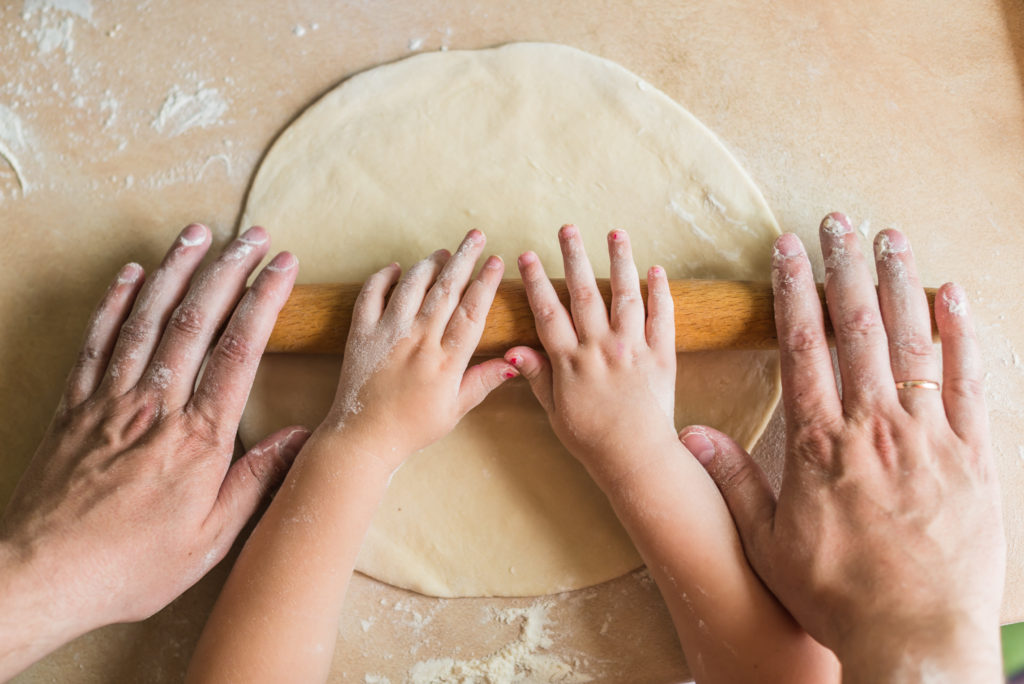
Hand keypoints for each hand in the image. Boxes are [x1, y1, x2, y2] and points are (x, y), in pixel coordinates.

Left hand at [0, 224, 308, 676]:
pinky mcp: (74, 406)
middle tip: (251, 236)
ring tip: (197, 233)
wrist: (42, 575)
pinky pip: (96, 341)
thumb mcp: (211, 538)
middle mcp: (156, 406)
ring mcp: (110, 400)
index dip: (263, 301)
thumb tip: (298, 438)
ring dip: (174, 270)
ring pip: (146, 318)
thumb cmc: (129, 564)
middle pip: (196, 320)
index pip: (239, 351)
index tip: (282, 267)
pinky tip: (130, 275)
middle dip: (227, 269)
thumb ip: (257, 480)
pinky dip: (114, 302)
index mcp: (198, 437)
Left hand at [320, 229, 517, 464]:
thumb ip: (482, 381)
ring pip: (411, 287)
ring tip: (443, 252)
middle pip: (445, 290)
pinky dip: (383, 277)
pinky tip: (395, 268)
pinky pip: (371, 296)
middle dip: (463, 259)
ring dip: (428, 264)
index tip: (496, 261)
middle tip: (475, 236)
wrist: (362, 439)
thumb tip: (514, 361)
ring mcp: (387, 335)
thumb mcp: (454, 411)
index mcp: (445, 362)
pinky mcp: (361, 335)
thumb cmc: (411, 429)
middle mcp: (417, 342)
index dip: (485, 283)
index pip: (471, 312)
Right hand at [506, 224, 676, 483]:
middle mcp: (601, 348)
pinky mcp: (662, 356)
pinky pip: (662, 318)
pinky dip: (660, 292)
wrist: (636, 458)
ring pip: (625, 295)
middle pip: (584, 293)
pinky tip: (656, 270)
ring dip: (620, 261)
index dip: (536, 281)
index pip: (548, 312)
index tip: (527, 255)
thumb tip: (512, 349)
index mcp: (571, 361)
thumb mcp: (554, 410)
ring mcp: (633, 349)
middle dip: (574, 257)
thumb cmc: (591, 438)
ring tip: (615, 233)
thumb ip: (537, 375)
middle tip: (567, 228)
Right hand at [679, 213, 1003, 680]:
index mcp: (818, 442)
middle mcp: (872, 426)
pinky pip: (969, 382)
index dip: (794, 289)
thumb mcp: (767, 542)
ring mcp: (927, 437)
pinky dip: (962, 334)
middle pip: (856, 328)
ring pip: (912, 343)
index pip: (803, 346)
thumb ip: (732, 481)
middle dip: (844, 268)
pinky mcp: (971, 456)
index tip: (787, 248)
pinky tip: (952, 295)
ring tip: (889, 238)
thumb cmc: (837, 592)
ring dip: (899, 284)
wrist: (916, 635)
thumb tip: (690, 433)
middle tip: (837, 221)